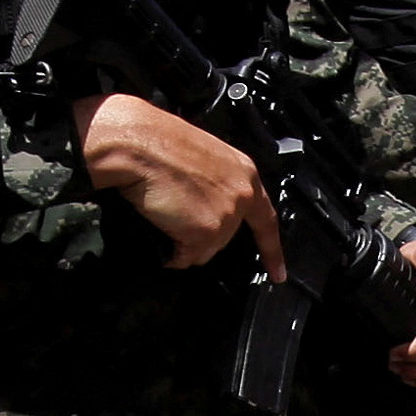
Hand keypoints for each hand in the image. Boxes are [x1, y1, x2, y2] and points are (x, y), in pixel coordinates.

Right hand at [60, 91, 288, 282]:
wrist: (137, 143)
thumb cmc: (157, 142)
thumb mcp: (201, 158)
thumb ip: (215, 186)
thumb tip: (202, 208)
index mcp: (243, 173)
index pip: (265, 219)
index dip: (271, 250)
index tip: (278, 273)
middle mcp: (241, 195)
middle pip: (223, 239)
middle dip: (197, 234)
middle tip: (174, 206)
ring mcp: (226, 216)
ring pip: (202, 250)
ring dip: (180, 240)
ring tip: (164, 207)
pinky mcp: (207, 232)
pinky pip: (183, 257)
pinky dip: (168, 248)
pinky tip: (159, 219)